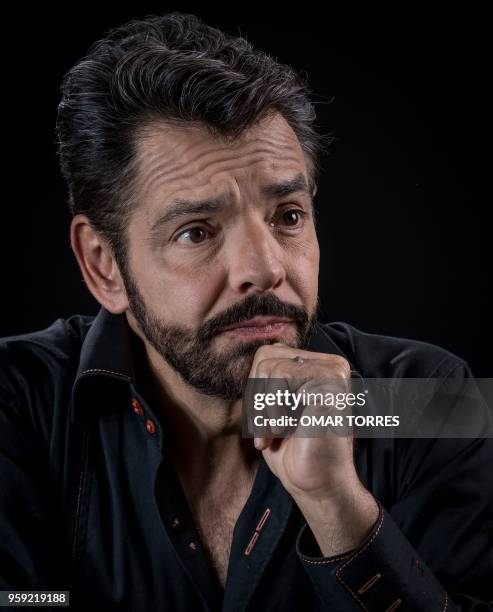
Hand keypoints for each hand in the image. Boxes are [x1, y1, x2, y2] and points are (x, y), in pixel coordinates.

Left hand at [249, 342, 356, 498]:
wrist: (318, 486)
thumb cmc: (293, 451)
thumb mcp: (272, 408)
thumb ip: (267, 380)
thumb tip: (254, 355)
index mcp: (318, 367)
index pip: (267, 355)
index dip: (254, 389)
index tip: (260, 423)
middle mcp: (330, 364)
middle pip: (265, 356)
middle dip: (255, 397)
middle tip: (264, 431)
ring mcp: (333, 371)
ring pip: (269, 366)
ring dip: (262, 408)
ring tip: (274, 434)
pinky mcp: (330, 383)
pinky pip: (281, 376)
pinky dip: (273, 408)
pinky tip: (284, 431)